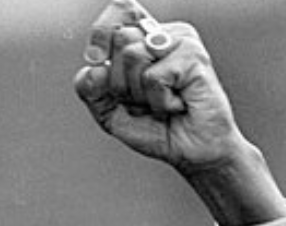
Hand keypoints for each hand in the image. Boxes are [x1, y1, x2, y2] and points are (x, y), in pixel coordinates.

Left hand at [74, 2, 240, 172]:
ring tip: (162, 103)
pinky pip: (154, 76)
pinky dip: (158, 102)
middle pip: (120, 38)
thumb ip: (90, 89)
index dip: (102, 31)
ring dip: (140, 94)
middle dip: (121, 82)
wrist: (191, 152)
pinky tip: (177, 105)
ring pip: (133, 54)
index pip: (120, 10)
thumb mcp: (109, 112)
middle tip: (145, 100)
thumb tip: (93, 69)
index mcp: (144, 39)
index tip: (96, 59)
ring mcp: (181, 43)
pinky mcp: (194, 57)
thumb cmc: (157, 128)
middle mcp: (162, 35)